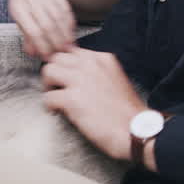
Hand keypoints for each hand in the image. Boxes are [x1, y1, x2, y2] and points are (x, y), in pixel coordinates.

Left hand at [9, 0, 75, 60]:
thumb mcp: (20, 19)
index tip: (48, 56)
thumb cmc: (23, 4)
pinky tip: (71, 33)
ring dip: (65, 34)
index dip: (42, 45)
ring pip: (58, 17)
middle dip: (56, 41)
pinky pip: (66, 9)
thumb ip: (26, 36)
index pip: (32, 31)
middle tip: (61, 53)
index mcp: (18, 8)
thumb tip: (33, 53)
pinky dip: (69, 23)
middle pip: (47, 25)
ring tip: (68, 46)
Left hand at [40, 47, 147, 162]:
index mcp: (102, 59)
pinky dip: (49, 106)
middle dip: (54, 73)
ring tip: (55, 98)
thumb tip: (75, 73)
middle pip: (56, 58)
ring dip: (48, 86)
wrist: (136, 131)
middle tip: (57, 88)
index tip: (64, 78)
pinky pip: (48, 97)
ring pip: (48, 71)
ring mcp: (80, 80)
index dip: (65, 66)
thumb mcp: (114, 79)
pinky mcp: (72, 99)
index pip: (71, 51)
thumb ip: (96, 72)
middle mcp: (90, 65)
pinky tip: (57, 112)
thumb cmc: (126, 112)